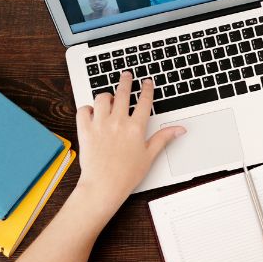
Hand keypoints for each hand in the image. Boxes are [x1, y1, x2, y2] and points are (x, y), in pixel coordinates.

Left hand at [74, 71, 184, 213]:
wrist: (103, 186)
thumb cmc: (126, 175)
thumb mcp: (150, 156)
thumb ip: (164, 138)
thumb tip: (179, 129)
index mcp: (135, 128)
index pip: (144, 101)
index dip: (147, 89)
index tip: (147, 82)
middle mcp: (118, 122)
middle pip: (123, 93)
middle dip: (126, 81)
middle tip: (127, 75)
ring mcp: (100, 124)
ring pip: (102, 98)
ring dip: (106, 95)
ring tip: (109, 97)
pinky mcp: (85, 130)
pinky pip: (83, 110)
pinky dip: (87, 108)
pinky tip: (91, 111)